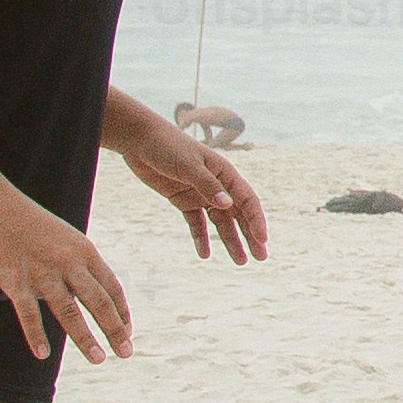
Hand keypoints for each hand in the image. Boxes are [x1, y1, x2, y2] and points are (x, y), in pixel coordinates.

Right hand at [0, 197, 135, 366]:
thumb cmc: (29, 224)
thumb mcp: (65, 238)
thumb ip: (79, 264)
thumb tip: (90, 290)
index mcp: (84, 251)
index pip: (112, 287)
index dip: (122, 312)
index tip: (128, 333)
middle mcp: (69, 262)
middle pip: (99, 302)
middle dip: (115, 330)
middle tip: (126, 354)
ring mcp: (42, 272)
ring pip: (69, 311)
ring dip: (85, 338)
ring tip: (98, 359)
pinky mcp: (15, 279)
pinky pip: (28, 313)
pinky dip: (36, 335)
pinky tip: (43, 355)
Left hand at [118, 117, 270, 265]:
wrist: (140, 140)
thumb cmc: (168, 146)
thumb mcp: (188, 165)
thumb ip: (207, 185)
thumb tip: (228, 206)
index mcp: (225, 174)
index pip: (247, 201)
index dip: (256, 220)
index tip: (262, 240)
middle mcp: (217, 186)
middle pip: (238, 215)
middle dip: (250, 236)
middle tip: (261, 257)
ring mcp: (200, 194)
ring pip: (220, 222)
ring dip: (230, 241)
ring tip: (240, 262)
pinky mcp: (183, 200)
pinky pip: (196, 223)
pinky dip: (201, 238)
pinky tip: (205, 255)